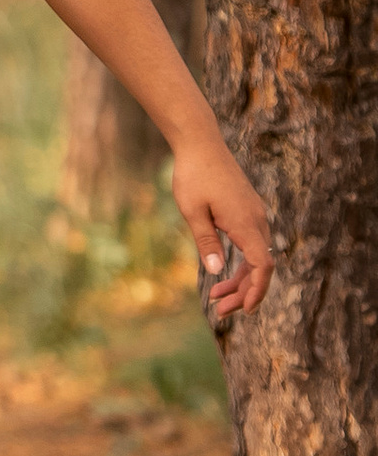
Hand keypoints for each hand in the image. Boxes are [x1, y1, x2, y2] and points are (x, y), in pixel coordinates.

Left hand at [171, 133, 275, 329]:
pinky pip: (251, 243)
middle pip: (260, 266)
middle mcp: (257, 220)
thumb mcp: (193, 212)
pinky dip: (240, 262)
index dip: (256, 291)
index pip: (262, 267)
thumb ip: (206, 243)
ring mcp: (254, 214)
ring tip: (216, 297)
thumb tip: (217, 272)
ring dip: (240, 279)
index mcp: (246, 223)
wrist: (200, 143)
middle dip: (243, 292)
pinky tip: (222, 272)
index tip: (245, 311)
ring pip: (256, 256)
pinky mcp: (247, 210)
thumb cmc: (193, 175)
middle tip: (220, 312)